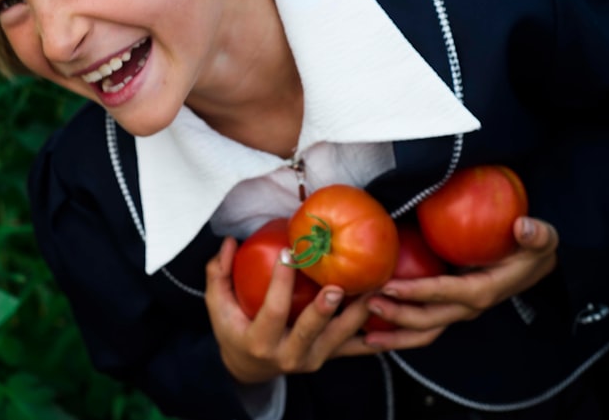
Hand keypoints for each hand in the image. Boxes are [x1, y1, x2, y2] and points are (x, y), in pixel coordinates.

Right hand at [204, 236, 378, 383]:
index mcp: (259, 341)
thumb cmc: (234, 329)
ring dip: (358, 313)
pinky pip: (356, 347)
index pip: (271, 311)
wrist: (250, 368)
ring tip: (373, 287)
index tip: (287, 253)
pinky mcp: (329, 358)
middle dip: (324, 310)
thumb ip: (219, 273)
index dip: (279, 283)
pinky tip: (390, 311)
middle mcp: (288, 355)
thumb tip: (230, 241)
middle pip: (309, 331)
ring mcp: (312, 359)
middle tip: (336, 285)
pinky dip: (375, 332)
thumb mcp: (218, 306)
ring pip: (340, 338)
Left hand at [364, 216, 558, 350]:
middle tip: (366, 302)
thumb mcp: (542, 238)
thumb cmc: (532, 248)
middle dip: (397, 315)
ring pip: (424, 331)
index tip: (390, 284)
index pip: (448, 293)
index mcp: (485, 290)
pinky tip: (372, 327)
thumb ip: (535, 234)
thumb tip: (522, 226)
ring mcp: (457, 311)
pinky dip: (398, 329)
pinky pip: (422, 324)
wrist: (535, 265)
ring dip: (394, 334)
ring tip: (363, 333)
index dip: (419, 291)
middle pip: (429, 320)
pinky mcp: (449, 308)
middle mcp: (469, 307)